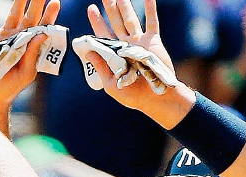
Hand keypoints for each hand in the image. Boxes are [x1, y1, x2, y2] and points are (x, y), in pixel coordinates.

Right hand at [0, 0, 62, 113]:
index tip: (55, 2)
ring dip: (17, 0)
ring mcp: (4, 35)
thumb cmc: (10, 87)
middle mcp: (19, 38)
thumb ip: (33, 55)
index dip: (49, 15)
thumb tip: (44, 34)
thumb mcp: (26, 73)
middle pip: (29, 16)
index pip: (42, 28)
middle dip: (35, 2)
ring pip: (12, 13)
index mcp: (31, 47)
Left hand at [79, 0, 185, 118]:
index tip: (91, 8)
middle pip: (116, 22)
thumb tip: (89, 52)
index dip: (97, 21)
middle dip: (110, 8)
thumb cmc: (133, 95)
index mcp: (115, 55)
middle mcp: (126, 45)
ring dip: (125, 5)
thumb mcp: (111, 84)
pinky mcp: (153, 42)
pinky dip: (150, 9)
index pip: (103, 34)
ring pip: (131, 19)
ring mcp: (140, 42)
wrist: (156, 98)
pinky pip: (152, 22)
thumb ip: (101, 67)